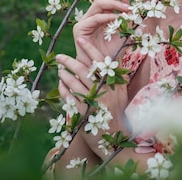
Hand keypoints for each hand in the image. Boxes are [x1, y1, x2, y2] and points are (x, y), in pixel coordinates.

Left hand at [57, 38, 128, 158]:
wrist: (117, 141)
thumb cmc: (118, 115)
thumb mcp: (122, 95)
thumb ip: (117, 79)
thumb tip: (110, 63)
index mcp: (115, 84)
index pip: (101, 61)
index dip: (90, 49)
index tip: (80, 39)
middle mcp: (106, 91)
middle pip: (85, 70)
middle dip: (70, 61)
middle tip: (60, 56)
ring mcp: (95, 102)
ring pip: (75, 83)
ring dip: (65, 75)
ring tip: (59, 70)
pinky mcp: (85, 114)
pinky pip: (70, 98)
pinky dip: (64, 90)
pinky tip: (60, 85)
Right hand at [73, 0, 130, 59]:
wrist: (99, 70)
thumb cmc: (111, 52)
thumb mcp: (123, 32)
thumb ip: (125, 17)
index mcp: (102, 13)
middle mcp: (92, 14)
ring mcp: (85, 20)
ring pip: (98, 3)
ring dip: (115, 3)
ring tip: (128, 8)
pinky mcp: (80, 28)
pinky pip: (95, 18)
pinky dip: (108, 16)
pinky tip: (118, 17)